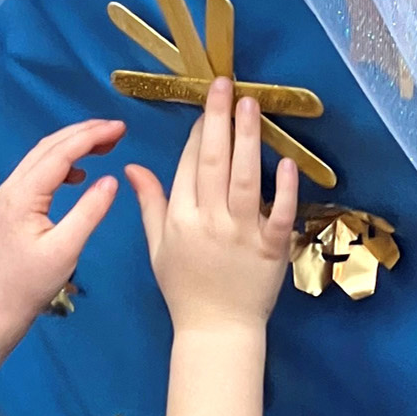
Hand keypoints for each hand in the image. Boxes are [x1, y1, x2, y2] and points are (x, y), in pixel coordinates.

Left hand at [0, 119, 127, 396]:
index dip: (91, 136)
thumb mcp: (66, 249)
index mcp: (23, 195)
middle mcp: (12, 187)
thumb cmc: (31, 283)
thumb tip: (112, 180)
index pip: (61, 153)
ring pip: (42, 156)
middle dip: (84, 134)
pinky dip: (62, 164)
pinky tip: (80, 174)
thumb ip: (89, 212)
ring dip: (73, 146)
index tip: (121, 128)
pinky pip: (38, 172)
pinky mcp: (12, 205)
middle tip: (117, 131)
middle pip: (49, 147)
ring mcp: (9, 195)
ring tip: (105, 145)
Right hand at [124, 80, 297, 333]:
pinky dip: (284, 187)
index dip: (199, 132)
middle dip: (219, 120)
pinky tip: (285, 160)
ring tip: (250, 105)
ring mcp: (242, 234)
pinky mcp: (271, 248)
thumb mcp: (157, 246)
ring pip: (245, 179)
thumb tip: (132, 166)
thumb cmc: (185, 288)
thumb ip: (149, 203)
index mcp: (180, 219)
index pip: (188, 166)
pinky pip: (280, 213)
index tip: (208, 105)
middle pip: (214, 163)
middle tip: (225, 84)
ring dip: (248, 139)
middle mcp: (209, 221)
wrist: (216, 331)